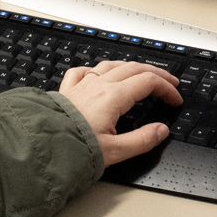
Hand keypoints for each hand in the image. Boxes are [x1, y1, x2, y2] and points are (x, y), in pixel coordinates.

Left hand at [59, 61, 181, 166]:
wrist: (41, 146)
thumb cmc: (73, 149)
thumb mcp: (115, 151)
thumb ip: (142, 140)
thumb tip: (161, 131)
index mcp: (113, 97)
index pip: (148, 82)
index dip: (166, 88)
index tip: (175, 99)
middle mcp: (98, 85)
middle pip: (134, 68)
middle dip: (156, 73)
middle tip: (169, 82)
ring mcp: (81, 85)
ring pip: (111, 65)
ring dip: (130, 67)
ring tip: (140, 73)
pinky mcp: (66, 91)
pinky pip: (83, 71)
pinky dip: (96, 70)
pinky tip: (97, 74)